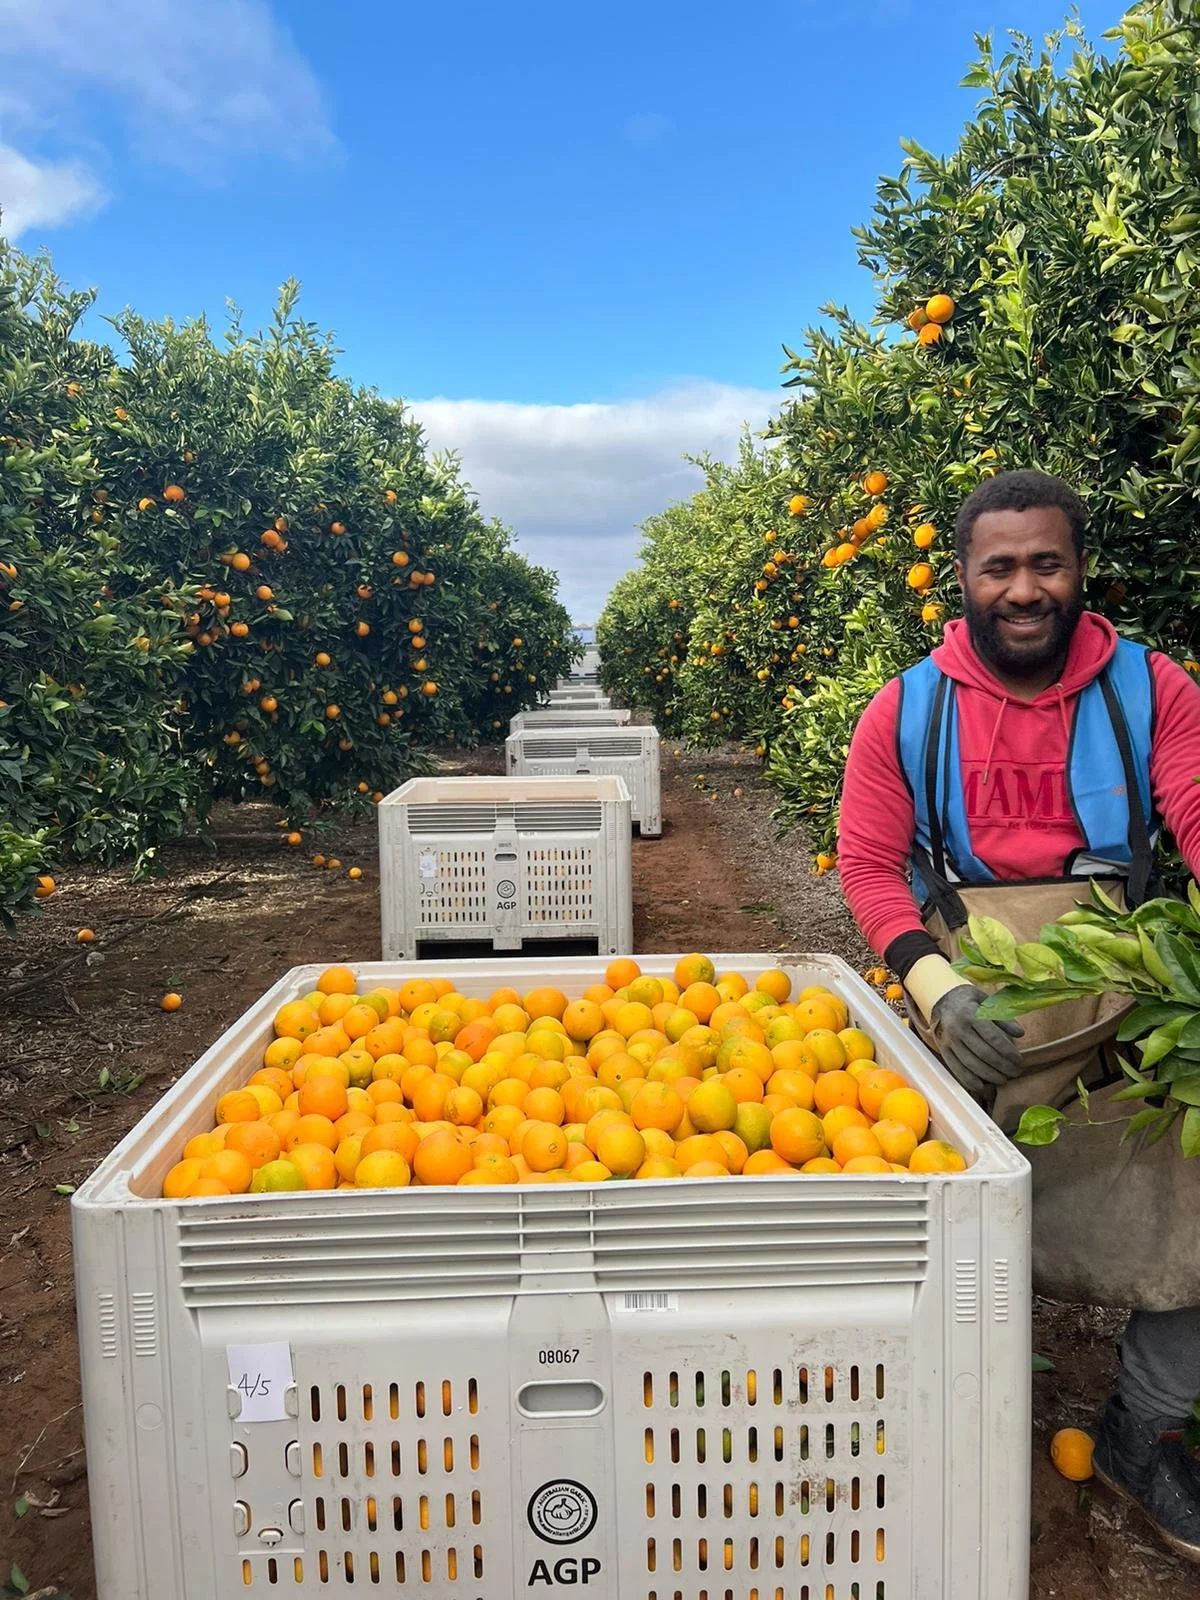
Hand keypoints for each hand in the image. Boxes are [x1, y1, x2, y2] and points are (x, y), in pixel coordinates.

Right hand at [928, 984, 1024, 1098]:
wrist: (942, 1000)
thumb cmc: (969, 1001)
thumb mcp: (986, 1000)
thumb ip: (1003, 1017)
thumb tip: (1020, 1034)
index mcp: (970, 1014)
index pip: (992, 1037)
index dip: (1008, 1051)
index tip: (1019, 1060)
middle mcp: (958, 1028)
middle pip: (983, 1054)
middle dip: (1002, 1066)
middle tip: (1015, 1072)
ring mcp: (949, 1041)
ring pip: (971, 1064)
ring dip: (990, 1075)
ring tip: (1004, 1079)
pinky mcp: (943, 1050)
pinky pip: (956, 1069)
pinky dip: (969, 1080)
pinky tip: (982, 1086)